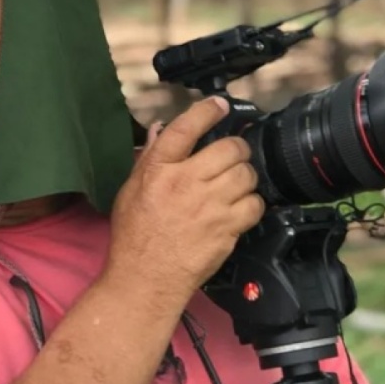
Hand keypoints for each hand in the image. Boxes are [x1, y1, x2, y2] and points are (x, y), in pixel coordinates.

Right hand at [107, 97, 264, 302]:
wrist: (146, 279)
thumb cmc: (134, 235)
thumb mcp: (130, 190)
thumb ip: (148, 157)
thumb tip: (159, 128)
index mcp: (158, 170)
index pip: (186, 128)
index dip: (207, 111)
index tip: (220, 105)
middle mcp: (186, 183)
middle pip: (229, 149)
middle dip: (237, 148)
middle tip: (234, 155)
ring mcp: (210, 206)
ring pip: (246, 174)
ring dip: (245, 175)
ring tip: (237, 183)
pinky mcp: (227, 229)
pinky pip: (254, 205)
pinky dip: (252, 204)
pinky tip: (240, 207)